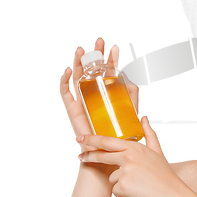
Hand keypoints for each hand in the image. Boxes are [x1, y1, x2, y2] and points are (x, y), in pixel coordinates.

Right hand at [59, 37, 139, 155]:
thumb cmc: (118, 136)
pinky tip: (69, 70)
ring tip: (82, 49)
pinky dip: (64, 81)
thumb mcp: (129, 111)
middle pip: (92, 70)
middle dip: (95, 55)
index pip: (108, 72)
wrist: (107, 155)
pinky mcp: (73, 110)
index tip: (114, 47)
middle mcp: (93, 95)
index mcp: (106, 94)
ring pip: (78, 77)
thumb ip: (131, 94)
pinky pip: (65, 93)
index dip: (110, 59)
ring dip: (79, 62)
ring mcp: (82, 101)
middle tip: (99, 41)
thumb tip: (130, 77)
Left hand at [77, 117, 187, 196]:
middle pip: (102, 154)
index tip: (81, 138)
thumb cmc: (165, 175)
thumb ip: (149, 133)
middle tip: (80, 157)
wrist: (172, 196)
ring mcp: (125, 171)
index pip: (108, 141)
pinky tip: (137, 194)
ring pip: (112, 178)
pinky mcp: (122, 186)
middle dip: (89, 155)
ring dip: (121, 184)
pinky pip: (115, 191)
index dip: (92, 139)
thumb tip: (143, 118)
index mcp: (135, 147)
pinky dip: (124, 195)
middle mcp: (129, 157)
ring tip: (138, 186)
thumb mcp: (157, 151)